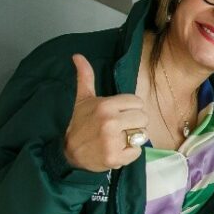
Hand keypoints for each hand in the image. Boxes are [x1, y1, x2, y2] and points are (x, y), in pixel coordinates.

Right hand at [63, 54, 147, 171]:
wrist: (70, 152)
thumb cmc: (81, 124)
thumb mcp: (83, 99)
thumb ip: (85, 77)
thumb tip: (77, 55)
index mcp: (106, 105)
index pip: (138, 102)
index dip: (131, 109)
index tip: (119, 114)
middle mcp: (110, 122)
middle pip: (143, 118)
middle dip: (134, 123)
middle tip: (120, 128)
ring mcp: (113, 141)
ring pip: (142, 135)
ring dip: (133, 138)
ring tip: (118, 138)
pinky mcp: (116, 158)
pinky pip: (137, 152)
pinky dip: (129, 153)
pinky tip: (117, 150)